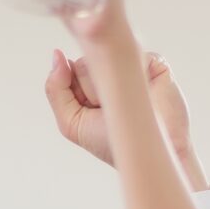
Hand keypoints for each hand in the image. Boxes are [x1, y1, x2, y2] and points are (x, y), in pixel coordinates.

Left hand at [43, 50, 208, 188]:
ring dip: (114, 85)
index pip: (68, 69)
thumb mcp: (72, 123)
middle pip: (85, 62)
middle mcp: (107, 70)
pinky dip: (135, 77)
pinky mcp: (153, 62)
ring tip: (126, 105)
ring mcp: (130, 64)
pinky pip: (134, 54)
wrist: (153, 154)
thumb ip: (56, 90)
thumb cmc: (113, 143)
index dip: (74, 89)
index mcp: (86, 82)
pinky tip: (143, 93)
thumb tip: (57, 55)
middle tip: (109, 111)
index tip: (89, 109)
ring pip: (109, 56)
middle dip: (92, 90)